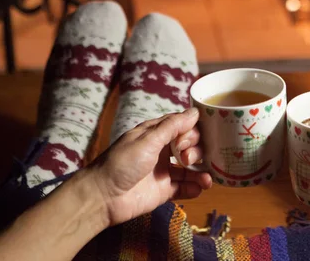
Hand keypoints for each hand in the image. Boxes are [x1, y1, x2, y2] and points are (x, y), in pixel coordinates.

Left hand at [88, 108, 211, 225]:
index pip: (183, 127)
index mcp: (156, 134)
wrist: (102, 196)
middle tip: (186, 159)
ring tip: (206, 179)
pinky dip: (195, 187)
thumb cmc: (121, 162)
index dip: (191, 131)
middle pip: (190, 147)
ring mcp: (164, 172)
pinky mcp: (164, 191)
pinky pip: (185, 188)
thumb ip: (172, 126)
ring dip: (201, 171)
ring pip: (190, 169)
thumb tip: (195, 112)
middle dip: (196, 151)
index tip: (187, 139)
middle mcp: (162, 151)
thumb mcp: (148, 140)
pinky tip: (200, 187)